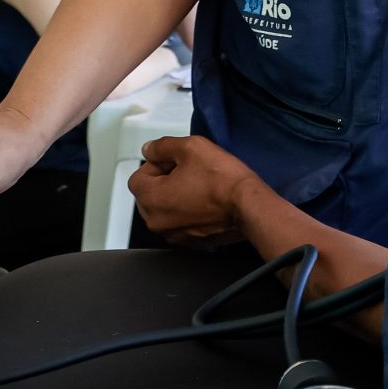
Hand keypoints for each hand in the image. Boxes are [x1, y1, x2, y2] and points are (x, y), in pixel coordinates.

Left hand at [129, 135, 265, 245]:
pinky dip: (189, 212)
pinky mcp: (192, 242)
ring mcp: (174, 235)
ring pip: (166, 209)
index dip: (158, 163)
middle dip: (165, 181)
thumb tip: (150, 149)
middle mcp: (157, 222)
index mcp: (151, 199)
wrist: (249, 206)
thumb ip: (163, 146)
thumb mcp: (191, 147)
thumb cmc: (223, 180)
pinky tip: (207, 201)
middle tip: (191, 171)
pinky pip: (181, 222)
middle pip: (150, 195)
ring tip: (201, 187)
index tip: (177, 161)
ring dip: (177, 197)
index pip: (138, 176)